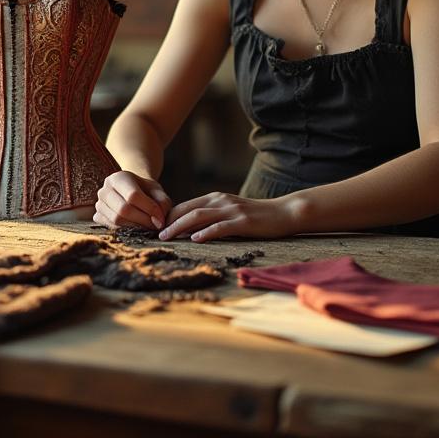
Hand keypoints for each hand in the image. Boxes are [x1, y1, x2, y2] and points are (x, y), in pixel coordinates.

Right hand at [93, 171, 172, 229]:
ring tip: (147, 227)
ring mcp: (99, 204)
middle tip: (155, 226)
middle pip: (123, 209)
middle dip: (143, 221)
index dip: (149, 209)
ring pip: (116, 221)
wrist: (131, 192)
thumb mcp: (157, 191)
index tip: (161, 218)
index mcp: (118, 177)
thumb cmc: (145, 191)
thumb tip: (158, 221)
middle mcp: (104, 189)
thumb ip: (162, 202)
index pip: (133, 195)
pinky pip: (111, 228)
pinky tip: (136, 228)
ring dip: (136, 228)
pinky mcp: (97, 216)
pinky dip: (126, 231)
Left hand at [157, 192, 300, 241]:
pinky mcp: (243, 221)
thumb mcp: (229, 212)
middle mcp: (220, 201)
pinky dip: (206, 232)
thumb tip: (189, 230)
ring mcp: (231, 210)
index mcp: (215, 198)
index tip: (155, 228)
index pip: (185, 206)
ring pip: (199, 216)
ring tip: (166, 237)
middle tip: (154, 234)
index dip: (168, 216)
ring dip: (180, 227)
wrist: (283, 212)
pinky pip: (221, 226)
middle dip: (168, 222)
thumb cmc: (255, 216)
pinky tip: (195, 239)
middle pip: (187, 209)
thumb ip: (211, 216)